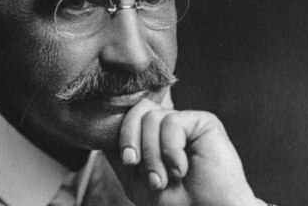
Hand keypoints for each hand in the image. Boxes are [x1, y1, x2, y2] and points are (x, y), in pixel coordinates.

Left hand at [103, 99, 265, 205]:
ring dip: (153, 153)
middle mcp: (168, 124)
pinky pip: (171, 122)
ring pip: (151, 117)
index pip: (128, 115)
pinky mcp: (203, 122)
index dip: (122, 133)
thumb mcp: (135, 180)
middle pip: (136, 110)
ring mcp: (185, 122)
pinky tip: (182, 169)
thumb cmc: (174, 202)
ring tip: (166, 177)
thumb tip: (103, 129)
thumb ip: (120, 152)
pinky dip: (171, 150)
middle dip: (131, 140)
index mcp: (152, 135)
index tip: (128, 161)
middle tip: (138, 166)